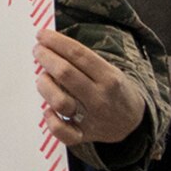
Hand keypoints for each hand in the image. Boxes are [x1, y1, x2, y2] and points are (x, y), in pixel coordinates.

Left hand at [36, 29, 146, 149]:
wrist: (132, 121)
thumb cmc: (112, 89)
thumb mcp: (108, 70)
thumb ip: (83, 61)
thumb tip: (50, 44)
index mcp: (109, 77)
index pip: (78, 54)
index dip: (56, 42)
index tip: (41, 34)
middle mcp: (100, 98)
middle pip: (65, 73)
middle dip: (46, 57)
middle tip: (38, 50)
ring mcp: (91, 119)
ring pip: (60, 101)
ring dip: (45, 85)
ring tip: (43, 78)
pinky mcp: (83, 135)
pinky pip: (63, 133)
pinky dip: (51, 121)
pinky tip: (48, 110)